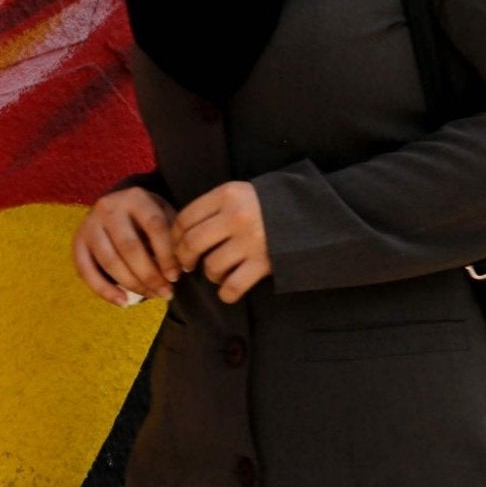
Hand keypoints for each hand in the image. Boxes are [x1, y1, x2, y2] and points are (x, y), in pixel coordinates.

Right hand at [72, 186, 180, 305]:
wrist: (116, 207)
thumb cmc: (146, 217)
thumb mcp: (162, 214)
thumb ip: (172, 236)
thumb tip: (180, 269)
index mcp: (135, 197)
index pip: (154, 226)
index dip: (166, 254)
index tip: (176, 276)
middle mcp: (108, 207)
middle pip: (130, 247)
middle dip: (150, 275)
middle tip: (165, 292)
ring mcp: (90, 224)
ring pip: (110, 261)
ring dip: (132, 284)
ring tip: (151, 295)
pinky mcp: (77, 242)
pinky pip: (86, 271)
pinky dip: (104, 291)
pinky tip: (124, 302)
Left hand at [174, 181, 271, 302]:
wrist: (311, 213)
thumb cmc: (269, 204)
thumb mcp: (241, 193)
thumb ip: (215, 206)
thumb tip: (184, 231)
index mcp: (227, 195)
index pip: (186, 217)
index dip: (175, 236)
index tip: (176, 245)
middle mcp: (236, 216)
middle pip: (193, 242)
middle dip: (184, 258)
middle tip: (188, 265)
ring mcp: (250, 241)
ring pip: (211, 266)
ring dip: (210, 274)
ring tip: (216, 272)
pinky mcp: (263, 263)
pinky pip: (233, 286)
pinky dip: (226, 293)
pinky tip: (227, 289)